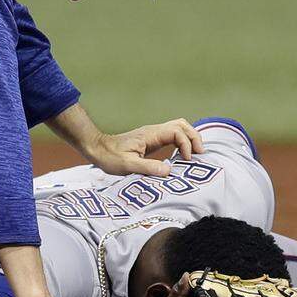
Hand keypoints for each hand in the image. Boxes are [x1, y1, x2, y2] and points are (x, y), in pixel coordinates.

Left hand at [85, 118, 203, 176]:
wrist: (97, 149)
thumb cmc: (109, 157)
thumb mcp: (127, 165)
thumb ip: (147, 167)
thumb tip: (169, 171)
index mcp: (150, 134)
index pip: (176, 131)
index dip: (186, 143)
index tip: (186, 160)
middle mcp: (154, 131)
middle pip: (182, 125)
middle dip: (194, 137)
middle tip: (199, 154)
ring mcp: (154, 135)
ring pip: (179, 128)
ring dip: (190, 139)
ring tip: (195, 155)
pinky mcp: (152, 141)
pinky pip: (173, 137)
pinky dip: (183, 143)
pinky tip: (184, 157)